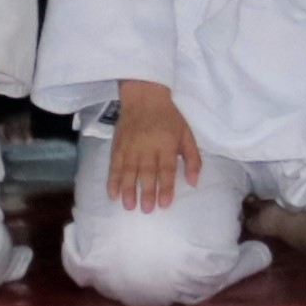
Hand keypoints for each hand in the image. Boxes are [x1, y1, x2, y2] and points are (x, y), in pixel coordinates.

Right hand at [103, 79, 201, 213]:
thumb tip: (193, 182)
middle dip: (146, 192)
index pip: (166, 169)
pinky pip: (114, 164)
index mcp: (167, 144)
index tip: (164, 204)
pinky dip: (112, 179)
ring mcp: (130, 146)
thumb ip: (192, 159)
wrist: (143, 96)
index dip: (166, 187)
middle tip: (146, 209)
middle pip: (147, 172)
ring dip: (128, 189)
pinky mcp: (118, 145)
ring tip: (128, 205)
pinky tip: (112, 193)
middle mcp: (147, 146)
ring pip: (128, 170)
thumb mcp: (187, 134)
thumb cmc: (169, 117)